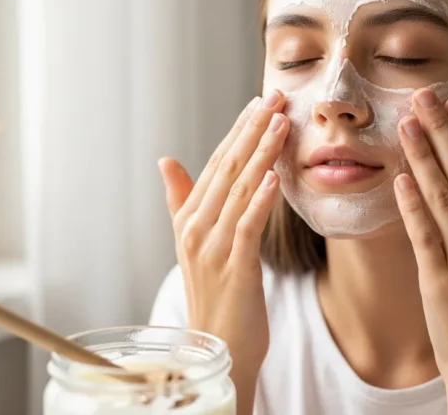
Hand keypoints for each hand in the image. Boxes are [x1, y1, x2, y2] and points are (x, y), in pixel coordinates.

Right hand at [158, 91, 287, 412]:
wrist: (217, 350)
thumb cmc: (214, 297)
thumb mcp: (195, 244)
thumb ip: (182, 200)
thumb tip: (166, 159)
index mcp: (189, 219)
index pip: (216, 164)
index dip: (238, 130)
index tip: (261, 101)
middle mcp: (196, 229)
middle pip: (227, 169)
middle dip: (253, 130)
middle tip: (277, 97)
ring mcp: (212, 249)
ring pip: (239, 190)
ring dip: (261, 154)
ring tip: (281, 122)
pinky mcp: (234, 268)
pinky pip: (247, 226)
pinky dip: (260, 199)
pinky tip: (274, 176)